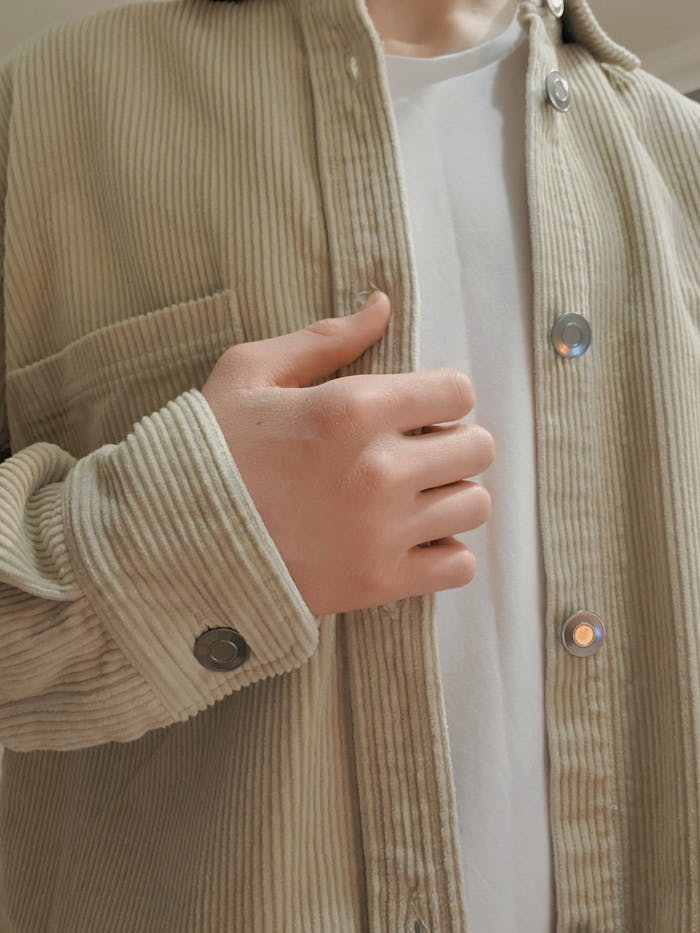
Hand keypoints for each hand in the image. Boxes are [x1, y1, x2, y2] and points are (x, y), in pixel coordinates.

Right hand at [200, 290, 494, 614]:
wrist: (172, 542)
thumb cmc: (209, 451)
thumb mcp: (249, 373)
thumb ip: (325, 337)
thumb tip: (382, 304)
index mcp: (352, 409)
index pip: (458, 391)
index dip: (441, 396)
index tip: (416, 410)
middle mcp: (379, 470)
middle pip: (478, 448)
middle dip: (453, 442)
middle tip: (416, 452)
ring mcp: (382, 532)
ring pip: (474, 505)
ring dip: (451, 496)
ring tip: (414, 497)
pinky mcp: (378, 583)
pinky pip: (458, 566)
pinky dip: (445, 553)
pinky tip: (412, 540)